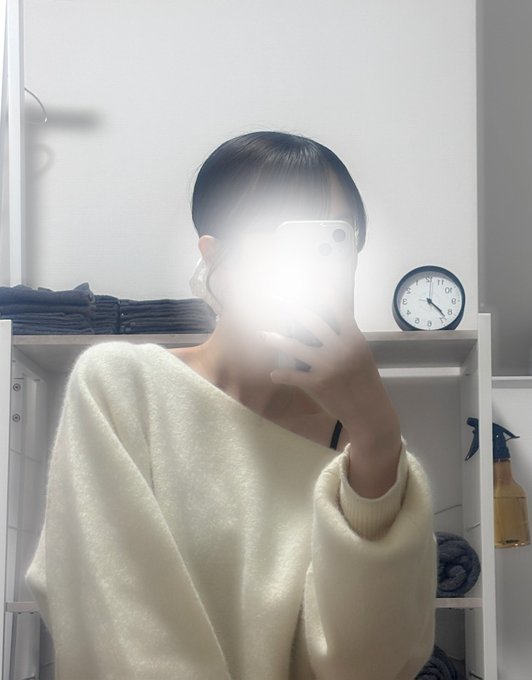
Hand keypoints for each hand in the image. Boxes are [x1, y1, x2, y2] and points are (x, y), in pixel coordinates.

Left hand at [257, 288, 400, 448]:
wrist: (369, 411)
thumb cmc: (366, 382)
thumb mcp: (361, 355)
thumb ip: (346, 338)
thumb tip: (329, 323)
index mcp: (354, 339)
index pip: (338, 309)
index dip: (324, 294)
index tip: (310, 282)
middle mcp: (340, 348)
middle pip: (312, 321)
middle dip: (291, 308)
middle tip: (275, 299)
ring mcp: (328, 365)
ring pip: (296, 346)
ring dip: (276, 339)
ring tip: (263, 335)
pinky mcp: (318, 384)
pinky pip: (293, 375)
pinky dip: (281, 374)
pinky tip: (273, 374)